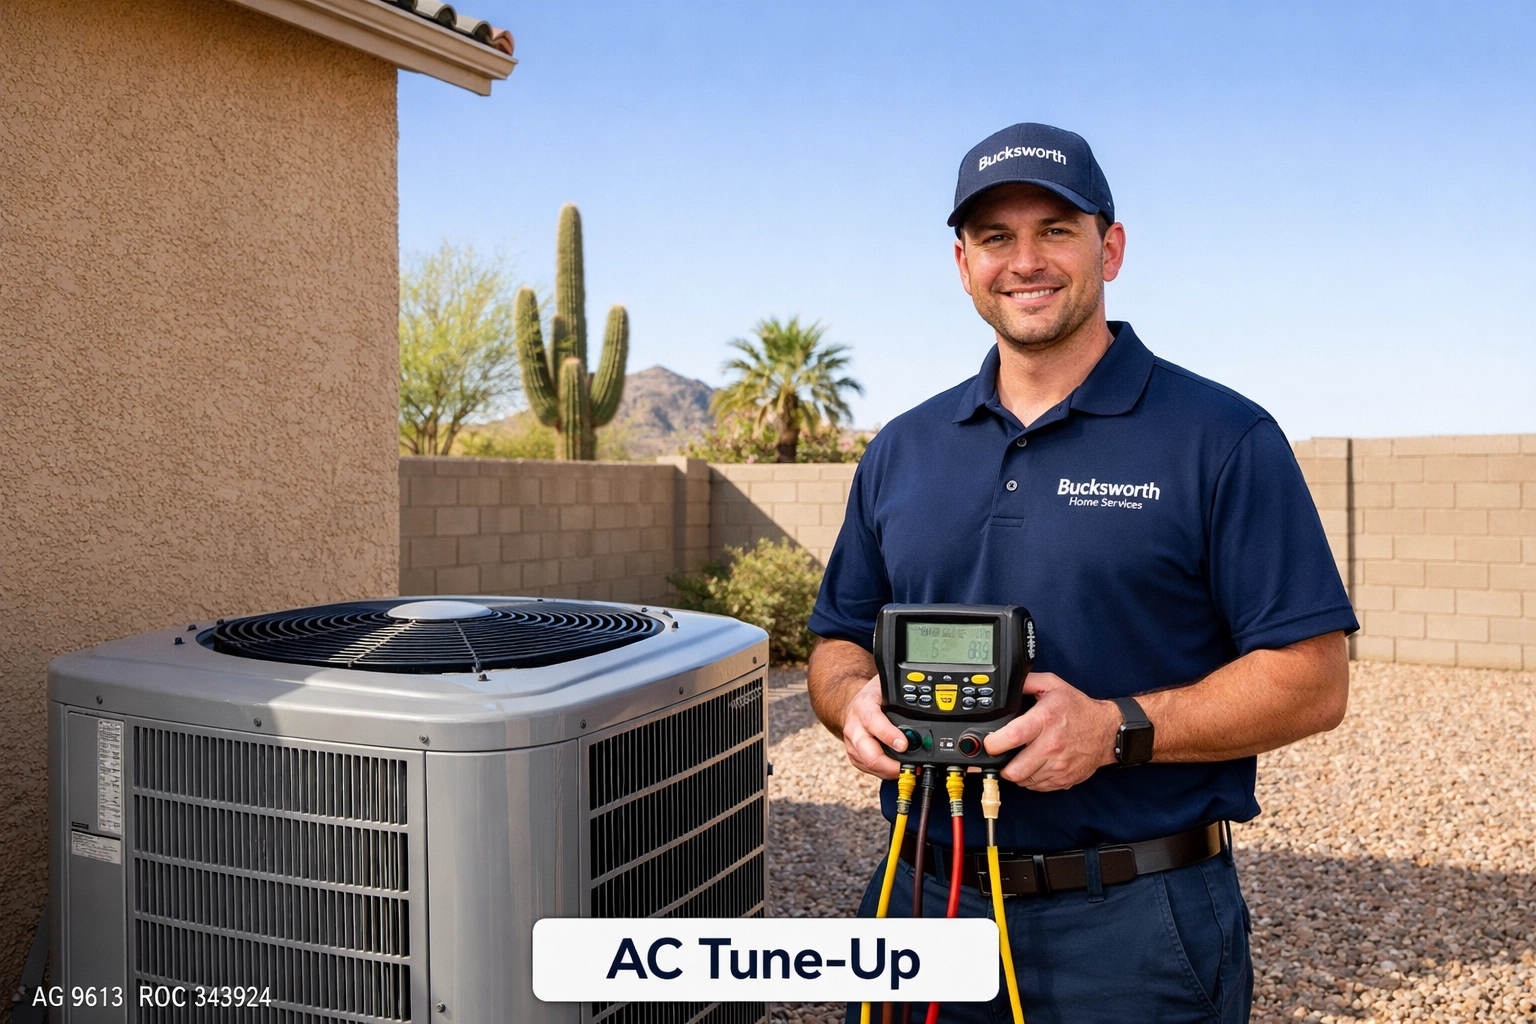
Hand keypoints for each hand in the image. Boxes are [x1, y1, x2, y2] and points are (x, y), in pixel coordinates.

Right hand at [840, 676, 904, 779]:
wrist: (855, 703)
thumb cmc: (874, 696)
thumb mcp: (888, 688)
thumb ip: (902, 697)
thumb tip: (925, 707)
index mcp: (863, 706)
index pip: (872, 722)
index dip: (888, 735)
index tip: (904, 744)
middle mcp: (854, 726)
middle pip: (869, 753)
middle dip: (890, 765)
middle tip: (909, 767)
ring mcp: (852, 743)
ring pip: (869, 764)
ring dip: (889, 771)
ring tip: (906, 770)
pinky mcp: (853, 754)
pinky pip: (867, 769)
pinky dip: (883, 772)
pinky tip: (894, 769)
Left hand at [983, 672, 1121, 790]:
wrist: (1107, 732)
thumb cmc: (1079, 709)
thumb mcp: (1053, 685)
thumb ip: (1027, 682)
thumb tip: (1007, 684)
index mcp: (1045, 720)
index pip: (1013, 736)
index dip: (994, 743)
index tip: (989, 743)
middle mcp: (1051, 746)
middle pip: (1014, 769)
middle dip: (1000, 765)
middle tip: (1000, 756)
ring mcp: (1058, 766)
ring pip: (1023, 781)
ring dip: (1015, 773)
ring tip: (1017, 759)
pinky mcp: (1063, 780)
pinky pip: (1036, 787)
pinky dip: (1029, 779)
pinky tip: (1032, 766)